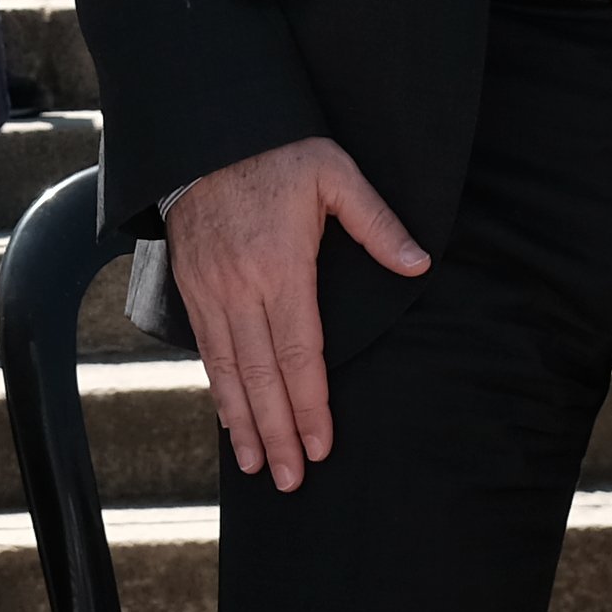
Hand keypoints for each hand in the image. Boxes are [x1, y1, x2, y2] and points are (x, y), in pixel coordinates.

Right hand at [164, 134, 430, 491]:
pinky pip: (206, 349)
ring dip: (244, 423)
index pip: (299, 353)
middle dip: (278, 432)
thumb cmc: (278, 152)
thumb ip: (377, 222)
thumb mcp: (335, 175)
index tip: (321, 445)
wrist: (205, 132)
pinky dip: (219, 390)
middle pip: (262, 375)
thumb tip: (420, 262)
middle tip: (290, 479)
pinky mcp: (192, 287)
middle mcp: (241, 287)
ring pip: (230, 370)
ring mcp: (212, 290)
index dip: (310, 405)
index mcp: (282, 267)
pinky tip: (229, 418)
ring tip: (258, 465)